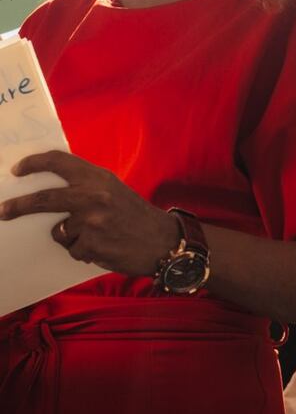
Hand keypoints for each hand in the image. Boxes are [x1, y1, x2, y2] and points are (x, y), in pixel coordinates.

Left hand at [0, 151, 177, 276]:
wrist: (163, 240)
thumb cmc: (135, 215)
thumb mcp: (113, 190)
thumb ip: (85, 187)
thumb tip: (48, 193)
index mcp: (98, 177)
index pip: (59, 162)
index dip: (34, 164)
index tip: (18, 170)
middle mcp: (94, 195)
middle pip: (44, 199)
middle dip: (19, 206)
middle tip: (3, 211)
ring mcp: (92, 220)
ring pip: (60, 231)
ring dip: (72, 237)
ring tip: (97, 236)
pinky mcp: (92, 243)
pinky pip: (72, 249)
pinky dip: (84, 252)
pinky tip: (104, 247)